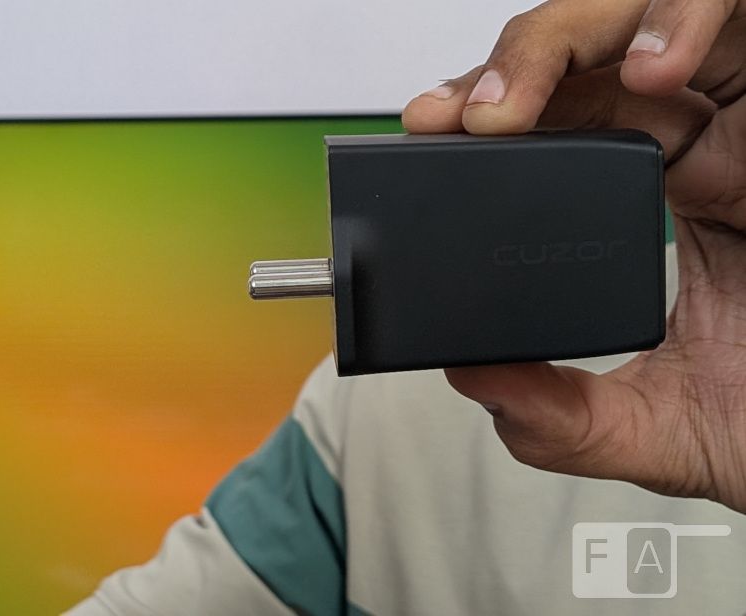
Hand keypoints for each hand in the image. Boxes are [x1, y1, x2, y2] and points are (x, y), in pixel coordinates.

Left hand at [401, 0, 745, 511]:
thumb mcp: (661, 428)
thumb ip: (564, 418)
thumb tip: (472, 380)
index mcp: (656, 205)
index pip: (556, 134)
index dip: (486, 126)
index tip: (425, 146)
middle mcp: (700, 142)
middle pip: (583, 66)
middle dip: (498, 78)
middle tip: (440, 120)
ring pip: (640, 20)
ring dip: (558, 47)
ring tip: (505, 111)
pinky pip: (738, 15)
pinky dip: (684, 20)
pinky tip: (648, 75)